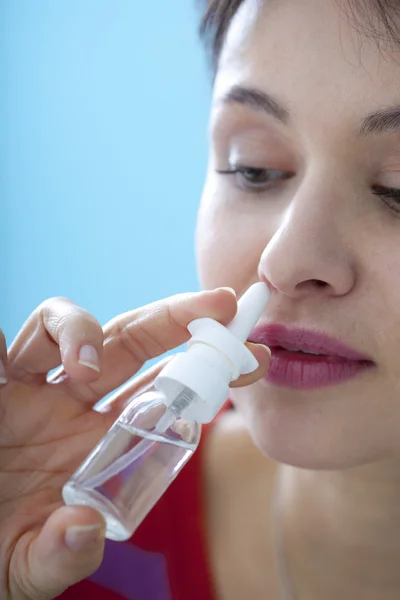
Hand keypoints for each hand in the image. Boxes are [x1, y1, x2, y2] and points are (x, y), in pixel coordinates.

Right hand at [0, 289, 269, 599]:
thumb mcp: (25, 566)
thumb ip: (59, 559)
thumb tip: (87, 530)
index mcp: (97, 444)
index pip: (163, 395)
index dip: (206, 374)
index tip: (254, 359)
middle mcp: (70, 405)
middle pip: (133, 344)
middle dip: (180, 319)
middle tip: (225, 303)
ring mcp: (29, 386)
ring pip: (73, 324)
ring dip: (89, 331)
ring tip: (86, 370)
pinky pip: (12, 338)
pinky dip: (36, 335)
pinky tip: (46, 359)